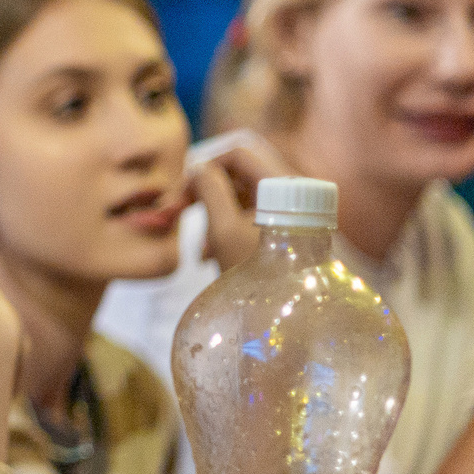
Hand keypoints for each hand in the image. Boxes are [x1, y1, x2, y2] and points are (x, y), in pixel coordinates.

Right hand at [189, 131, 294, 270]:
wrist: (294, 319)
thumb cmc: (259, 273)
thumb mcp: (224, 230)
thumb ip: (209, 191)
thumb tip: (199, 168)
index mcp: (283, 183)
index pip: (238, 154)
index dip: (206, 166)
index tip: (184, 192)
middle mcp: (293, 192)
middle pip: (240, 175)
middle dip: (207, 193)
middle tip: (179, 213)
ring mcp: (292, 213)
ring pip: (243, 198)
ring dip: (215, 215)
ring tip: (201, 248)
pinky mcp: (287, 232)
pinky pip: (252, 217)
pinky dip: (228, 228)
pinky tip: (213, 254)